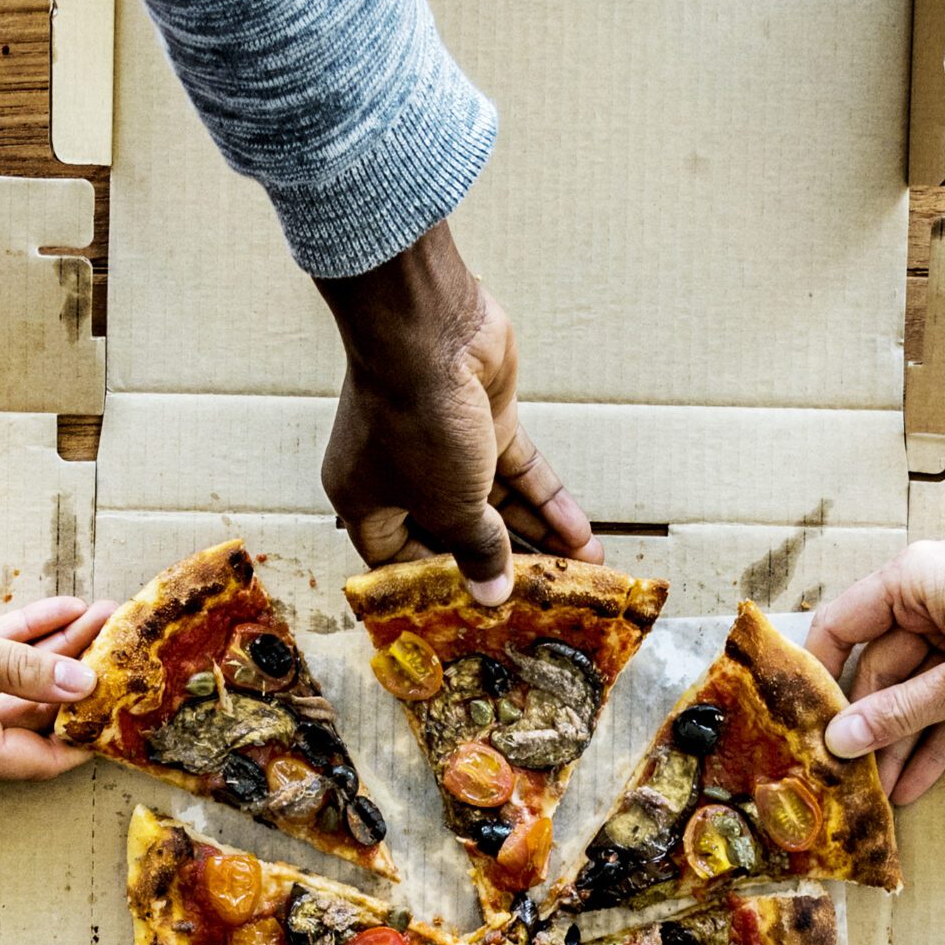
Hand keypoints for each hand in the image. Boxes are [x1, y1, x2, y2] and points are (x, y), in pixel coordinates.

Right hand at [0, 580, 117, 781]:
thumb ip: (22, 668)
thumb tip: (82, 686)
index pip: (38, 759)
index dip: (87, 737)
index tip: (126, 714)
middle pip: (29, 719)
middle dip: (75, 678)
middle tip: (117, 642)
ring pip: (10, 691)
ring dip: (50, 655)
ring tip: (96, 617)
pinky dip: (13, 647)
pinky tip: (54, 613)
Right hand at [317, 219, 594, 604]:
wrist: (430, 329)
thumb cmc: (416, 422)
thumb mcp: (449, 504)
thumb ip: (475, 550)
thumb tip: (491, 595)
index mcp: (366, 500)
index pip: (398, 560)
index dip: (437, 587)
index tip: (476, 614)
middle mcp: (400, 474)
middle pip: (455, 532)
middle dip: (502, 564)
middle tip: (542, 596)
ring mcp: (444, 443)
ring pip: (493, 502)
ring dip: (536, 535)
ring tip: (578, 571)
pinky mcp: (483, 418)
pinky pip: (516, 470)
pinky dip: (545, 498)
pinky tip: (578, 532)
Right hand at [806, 538, 944, 804]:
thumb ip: (902, 711)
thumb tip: (841, 740)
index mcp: (917, 577)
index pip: (841, 624)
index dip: (817, 675)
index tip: (799, 725)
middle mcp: (931, 595)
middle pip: (877, 665)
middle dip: (865, 724)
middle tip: (842, 776)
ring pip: (913, 689)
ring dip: (899, 740)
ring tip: (877, 794)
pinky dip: (934, 735)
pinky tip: (914, 783)